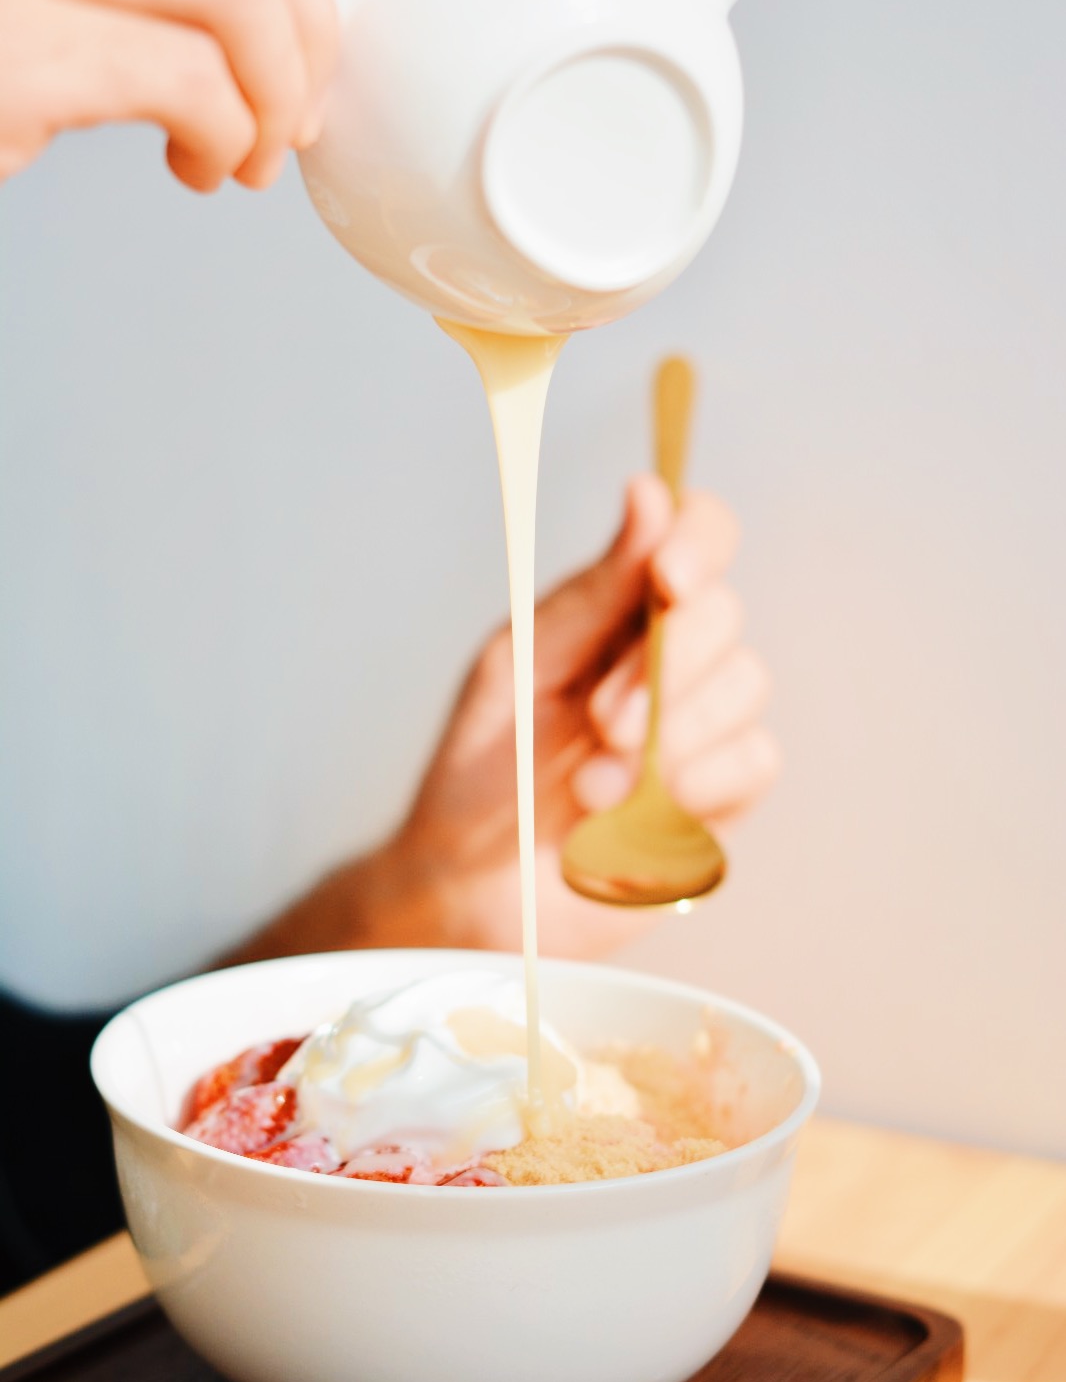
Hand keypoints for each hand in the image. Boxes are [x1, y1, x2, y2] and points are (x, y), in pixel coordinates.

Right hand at [0, 0, 337, 189]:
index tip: (302, 56)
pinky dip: (230, 140)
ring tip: (248, 157)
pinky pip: (193, 85)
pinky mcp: (20, 52)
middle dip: (307, 38)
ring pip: (240, 1)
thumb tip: (262, 39)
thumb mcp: (56, 6)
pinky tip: (198, 169)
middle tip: (292, 124)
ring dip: (276, 96)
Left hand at [225, 475, 778, 966]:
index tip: (668, 578)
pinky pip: (754, 762)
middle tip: (599, 722)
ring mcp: (704, 726)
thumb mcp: (520, 665)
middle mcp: (674, 658)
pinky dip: (700, 780)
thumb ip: (593, 591)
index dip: (699, 543)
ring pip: (745, 688)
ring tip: (590, 787)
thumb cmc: (484, 770)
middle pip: (725, 614)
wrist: (473, 888)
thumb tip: (650, 494)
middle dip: (664, 667)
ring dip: (666, 736)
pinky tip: (641, 808)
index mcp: (623, 610)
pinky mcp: (722, 796)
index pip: (700, 536)